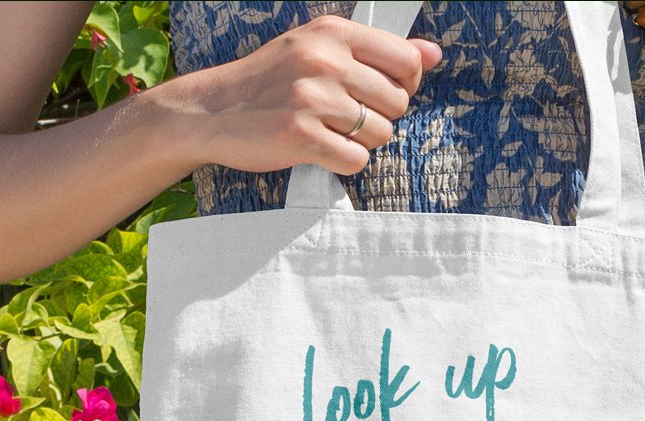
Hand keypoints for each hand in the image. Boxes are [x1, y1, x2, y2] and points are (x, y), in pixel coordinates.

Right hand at [165, 14, 442, 175]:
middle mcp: (324, 61)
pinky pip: (357, 160)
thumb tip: (433, 53)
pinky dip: (342, 162)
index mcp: (332, 34)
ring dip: (359, 141)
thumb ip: (377, 51)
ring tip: (326, 130)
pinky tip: (319, 149)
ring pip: (381, 134)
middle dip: (378, 116)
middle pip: (398, 102)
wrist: (211, 111)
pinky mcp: (302, 137)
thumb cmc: (269, 82)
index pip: (406, 59)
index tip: (380, 91)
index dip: (404, 83)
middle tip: (342, 116)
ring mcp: (313, 99)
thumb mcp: (318, 49)